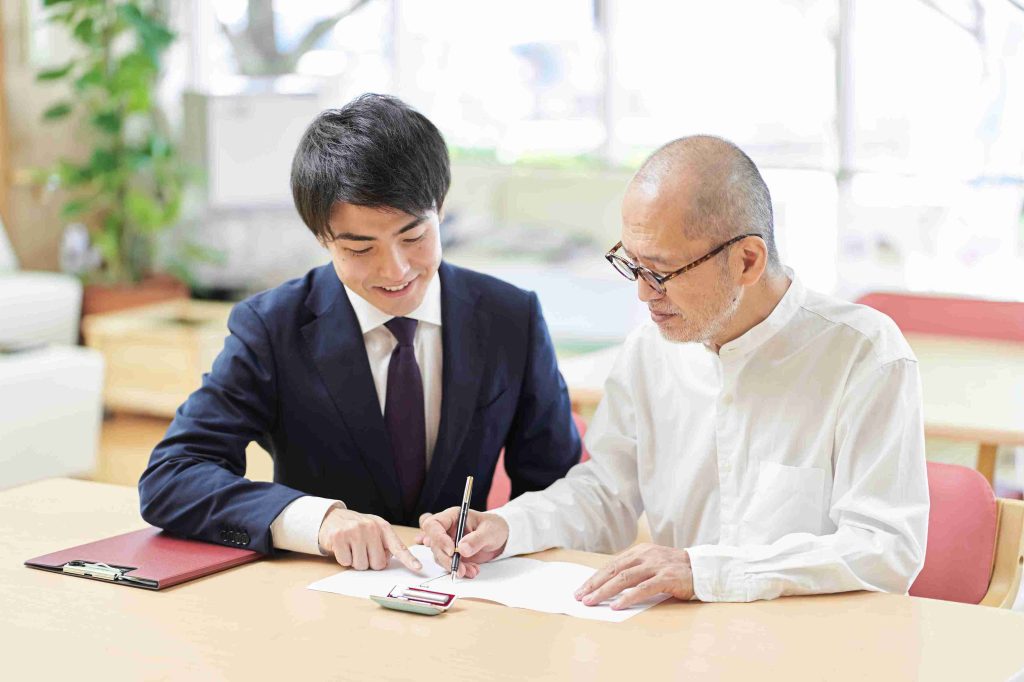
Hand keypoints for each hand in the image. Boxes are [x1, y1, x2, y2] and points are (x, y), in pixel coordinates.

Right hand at [318, 507, 421, 571]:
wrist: (332, 517)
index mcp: (383, 527)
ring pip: (362, 565)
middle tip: (362, 551)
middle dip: (370, 562)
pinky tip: (343, 547)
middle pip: (378, 564)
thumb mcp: (374, 531)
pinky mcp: (339, 537)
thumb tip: (387, 561)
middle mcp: (371, 527)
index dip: (408, 559)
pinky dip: (343, 559)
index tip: (418, 568)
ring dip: (355, 561)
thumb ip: (384, 544)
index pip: (398, 547)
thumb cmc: (356, 528)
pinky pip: (346, 562)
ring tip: (352, 548)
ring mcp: (354, 531)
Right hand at [414, 507, 508, 577]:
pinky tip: (472, 570)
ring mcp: (447, 542)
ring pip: (439, 556)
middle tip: (461, 568)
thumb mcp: (489, 531)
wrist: (501, 538)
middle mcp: (447, 529)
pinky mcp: (451, 555)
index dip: (438, 538)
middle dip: (446, 559)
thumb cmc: (494, 527)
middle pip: (433, 544)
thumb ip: (476, 539)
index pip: (433, 524)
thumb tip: (462, 549)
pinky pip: (448, 564)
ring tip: (472, 569)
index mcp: (453, 516)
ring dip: (454, 566)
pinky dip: (459, 569)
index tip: (452, 551)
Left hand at [574, 543, 693, 609]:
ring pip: (625, 578)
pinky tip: (617, 605)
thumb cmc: (674, 570)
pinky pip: (644, 588)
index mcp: (639, 552)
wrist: (703, 569)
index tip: (582, 589)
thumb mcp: (652, 564)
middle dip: (595, 584)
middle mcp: (645, 556)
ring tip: (593, 601)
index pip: (612, 565)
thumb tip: (609, 586)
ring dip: (606, 591)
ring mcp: (656, 566)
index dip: (595, 578)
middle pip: (614, 570)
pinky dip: (629, 597)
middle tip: (581, 597)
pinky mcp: (667, 577)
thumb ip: (635, 571)